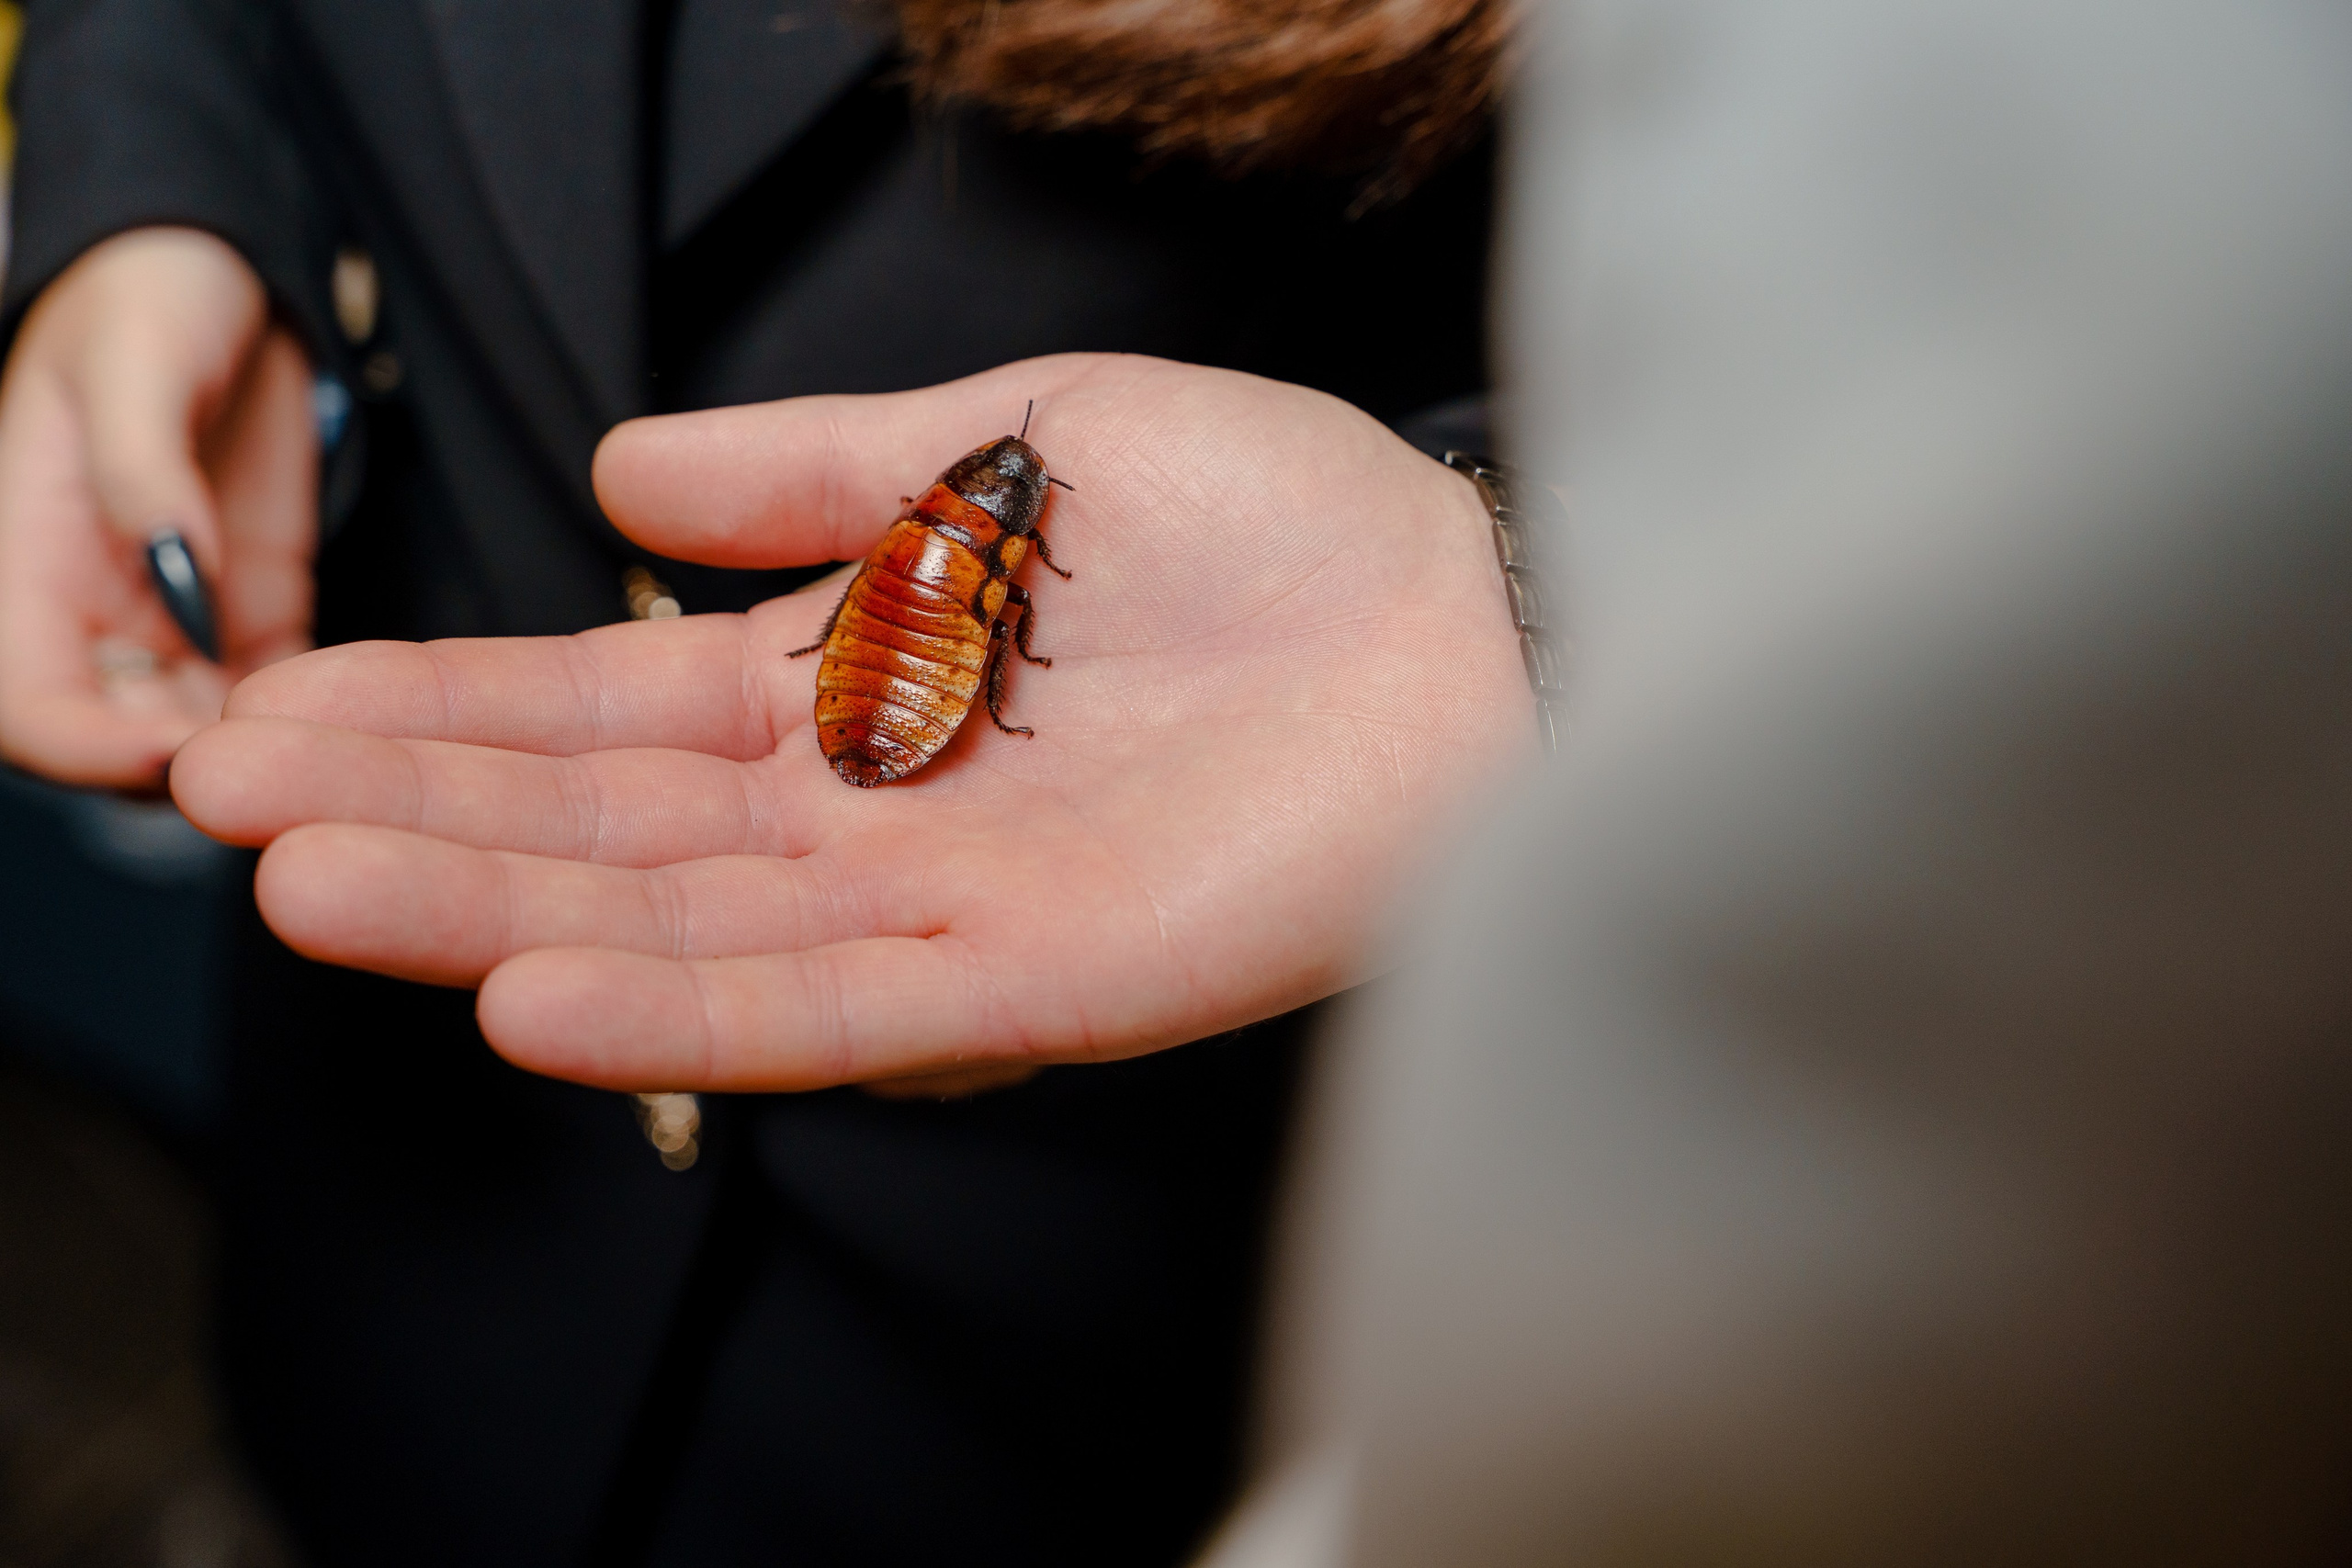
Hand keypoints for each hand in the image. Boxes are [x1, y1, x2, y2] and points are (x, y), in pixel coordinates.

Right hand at [0, 227, 316, 786]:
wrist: (221, 280)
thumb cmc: (148, 296)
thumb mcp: (137, 357)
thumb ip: (142, 465)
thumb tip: (173, 567)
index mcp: (26, 560)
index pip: (30, 705)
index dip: (93, 748)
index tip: (185, 750)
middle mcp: (94, 609)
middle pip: (111, 742)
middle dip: (184, 768)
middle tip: (286, 768)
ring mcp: (177, 620)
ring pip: (195, 734)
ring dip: (256, 754)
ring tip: (334, 752)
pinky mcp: (253, 612)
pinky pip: (274, 696)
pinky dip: (308, 719)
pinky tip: (362, 717)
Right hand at [171, 355, 1530, 1091]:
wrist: (1478, 623)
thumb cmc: (1281, 521)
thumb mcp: (1022, 434)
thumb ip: (823, 469)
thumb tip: (618, 471)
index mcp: (864, 676)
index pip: (613, 703)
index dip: (448, 706)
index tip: (287, 704)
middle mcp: (876, 805)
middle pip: (612, 822)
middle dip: (421, 809)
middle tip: (229, 796)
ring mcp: (945, 904)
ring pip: (682, 922)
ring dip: (495, 912)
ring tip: (314, 889)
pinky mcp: (1033, 983)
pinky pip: (830, 1008)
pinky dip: (681, 1006)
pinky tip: (527, 993)